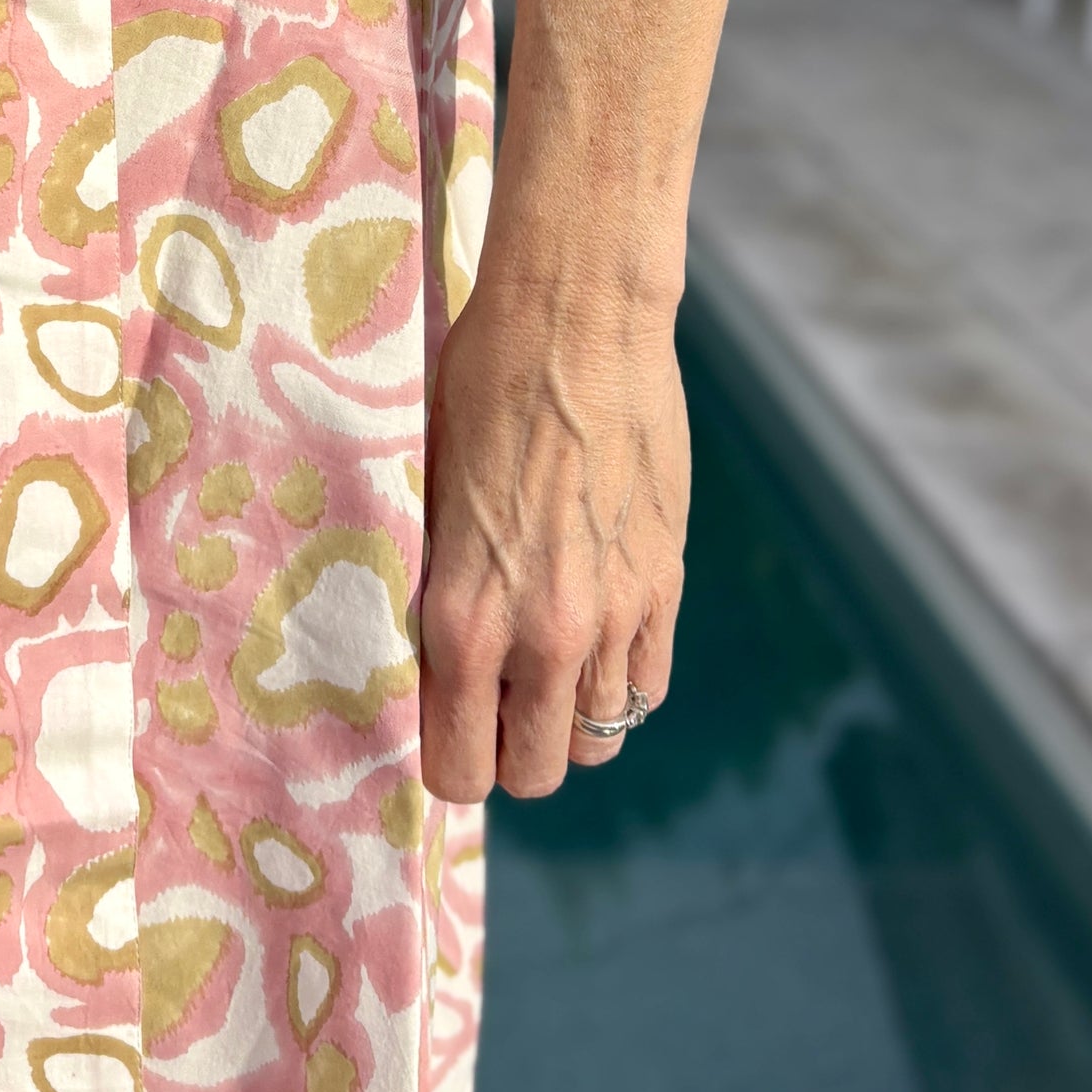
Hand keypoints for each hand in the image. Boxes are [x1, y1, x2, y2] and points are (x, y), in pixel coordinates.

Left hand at [417, 204, 690, 800]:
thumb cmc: (478, 385)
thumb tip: (428, 652)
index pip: (460, 770)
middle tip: (491, 698)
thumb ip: (437, 588)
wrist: (577, 318)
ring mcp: (617, 615)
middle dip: (509, 749)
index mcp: (468, 618)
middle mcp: (547, 636)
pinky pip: (646, 685)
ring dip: (567, 712)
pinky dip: (619, 679)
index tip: (440, 724)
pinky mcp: (666, 582)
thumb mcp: (426, 494)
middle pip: (536, 773)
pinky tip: (591, 631)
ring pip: (599, 737)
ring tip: (540, 654)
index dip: (448, 758)